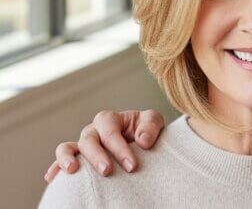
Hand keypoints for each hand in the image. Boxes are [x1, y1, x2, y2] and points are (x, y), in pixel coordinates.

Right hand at [43, 109, 164, 182]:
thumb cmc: (144, 130)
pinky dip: (55, 168)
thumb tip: (142, 141)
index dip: (120, 148)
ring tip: (72, 170)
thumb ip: (150, 125)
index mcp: (109, 119)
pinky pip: (60, 161)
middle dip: (97, 156)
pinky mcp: (76, 158)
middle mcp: (92, 131)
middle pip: (88, 140)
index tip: (132, 166)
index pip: (110, 131)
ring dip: (66, 158)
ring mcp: (82, 145)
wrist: (139, 141)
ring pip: (67, 148)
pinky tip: (52, 178)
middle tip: (107, 171)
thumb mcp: (152, 121)